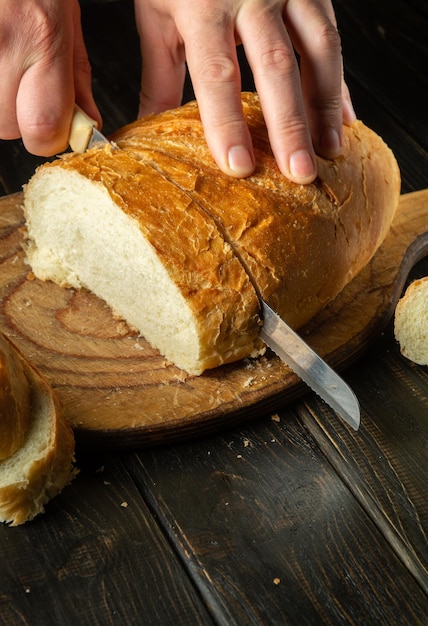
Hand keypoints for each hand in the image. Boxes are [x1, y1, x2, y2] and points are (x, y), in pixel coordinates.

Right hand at [0, 0, 99, 155]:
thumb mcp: (67, 17)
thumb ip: (77, 78)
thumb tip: (88, 124)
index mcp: (42, 39)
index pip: (44, 130)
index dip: (50, 137)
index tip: (55, 126)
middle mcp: (3, 45)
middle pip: (8, 127)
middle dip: (20, 118)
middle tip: (23, 84)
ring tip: (5, 64)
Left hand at [135, 0, 355, 182]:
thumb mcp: (159, 15)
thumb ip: (160, 76)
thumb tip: (151, 132)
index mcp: (203, 3)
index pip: (217, 72)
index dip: (228, 123)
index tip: (238, 167)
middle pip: (276, 66)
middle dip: (291, 125)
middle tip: (300, 173)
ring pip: (319, 49)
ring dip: (326, 106)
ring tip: (330, 152)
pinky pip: (333, 36)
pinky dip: (340, 81)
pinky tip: (344, 118)